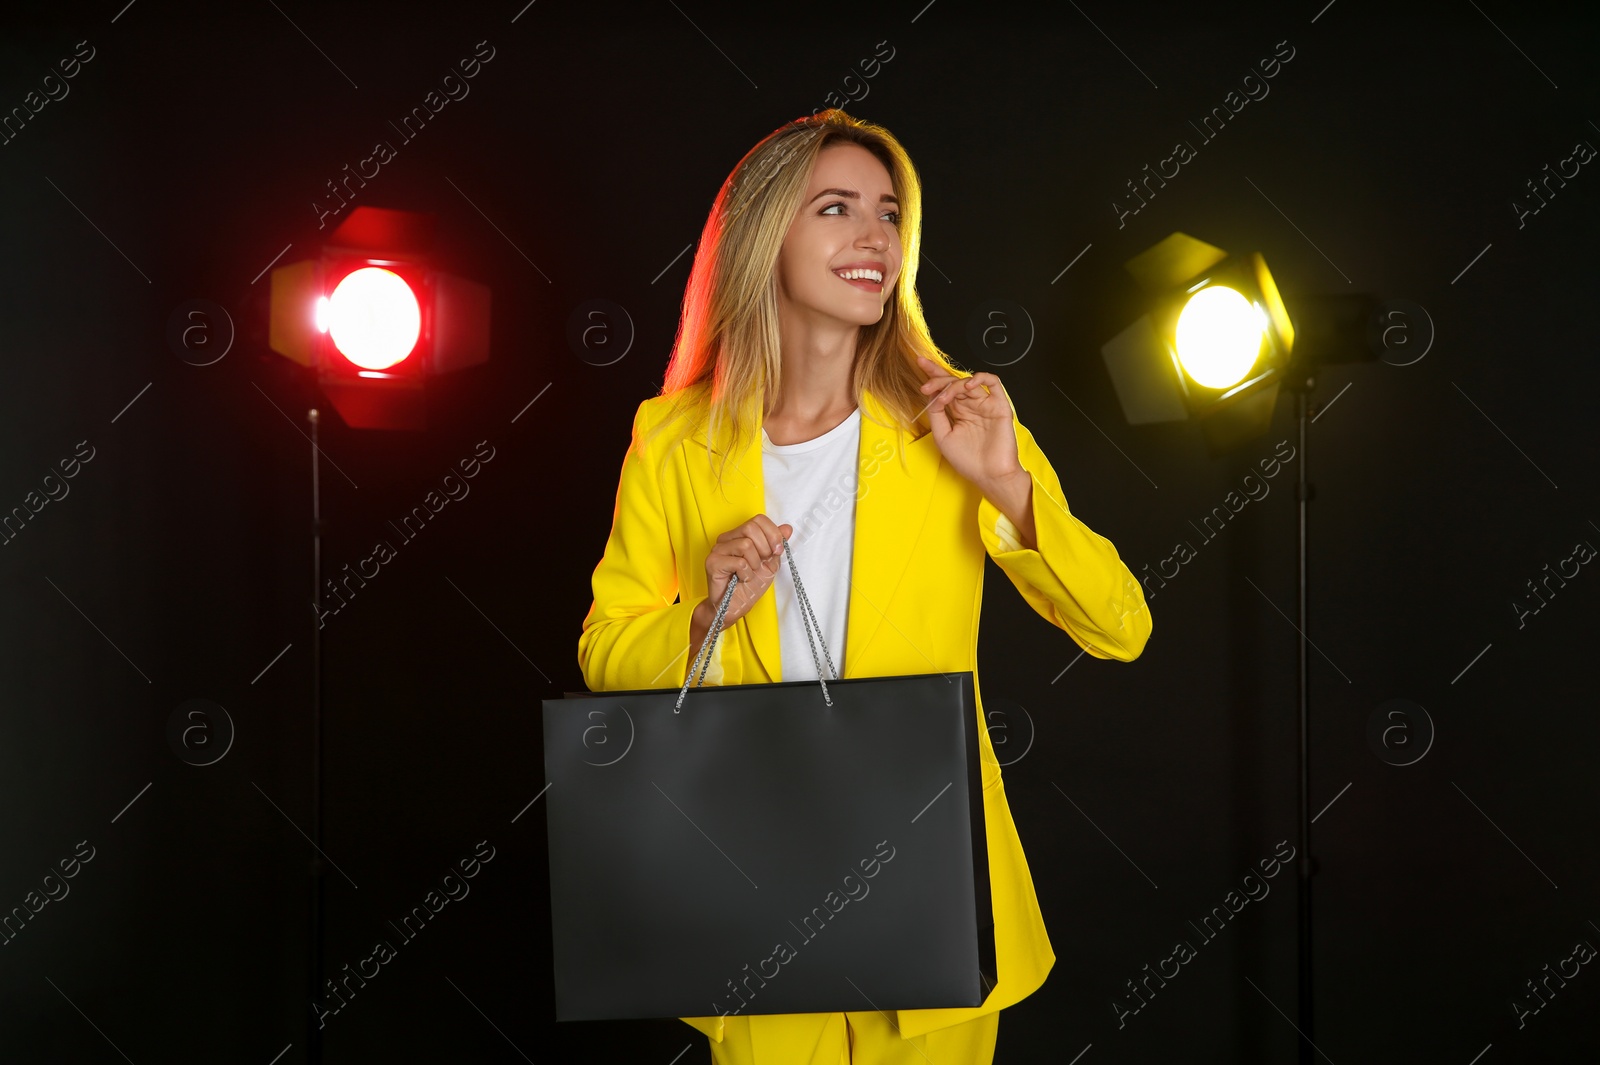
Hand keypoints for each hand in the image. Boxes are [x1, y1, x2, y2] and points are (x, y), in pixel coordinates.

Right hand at [692, 515, 793, 650]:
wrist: (735, 607)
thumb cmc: (749, 586)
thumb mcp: (770, 563)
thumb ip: (777, 545)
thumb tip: (787, 528)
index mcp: (739, 535)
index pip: (758, 519)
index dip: (773, 533)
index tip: (777, 551)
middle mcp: (727, 539)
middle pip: (751, 528)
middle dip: (764, 548)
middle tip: (762, 563)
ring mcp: (718, 549)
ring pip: (745, 544)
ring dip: (754, 563)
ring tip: (750, 573)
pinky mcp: (713, 562)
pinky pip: (739, 561)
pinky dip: (746, 573)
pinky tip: (741, 579)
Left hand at [914, 355, 1023, 491]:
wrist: (989, 475)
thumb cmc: (969, 461)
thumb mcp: (943, 437)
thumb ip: (936, 415)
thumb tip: (931, 397)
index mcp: (958, 413)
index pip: (944, 389)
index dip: (933, 376)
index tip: (920, 364)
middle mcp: (970, 406)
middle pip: (953, 382)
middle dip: (938, 378)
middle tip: (926, 385)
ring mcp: (984, 405)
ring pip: (968, 382)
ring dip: (953, 385)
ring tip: (944, 397)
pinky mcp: (999, 405)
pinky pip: (993, 383)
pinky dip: (980, 378)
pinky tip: (968, 385)